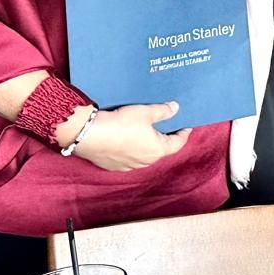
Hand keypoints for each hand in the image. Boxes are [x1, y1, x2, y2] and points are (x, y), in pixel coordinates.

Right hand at [59, 101, 192, 171]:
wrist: (87, 134)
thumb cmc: (120, 123)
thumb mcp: (145, 112)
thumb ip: (163, 111)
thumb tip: (175, 108)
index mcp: (158, 150)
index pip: (178, 143)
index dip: (183, 133)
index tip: (186, 125)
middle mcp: (145, 162)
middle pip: (161, 150)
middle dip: (165, 138)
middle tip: (166, 126)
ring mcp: (128, 166)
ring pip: (144, 155)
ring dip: (147, 145)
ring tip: (147, 131)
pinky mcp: (113, 166)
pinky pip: (128, 158)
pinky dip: (132, 149)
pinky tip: (128, 139)